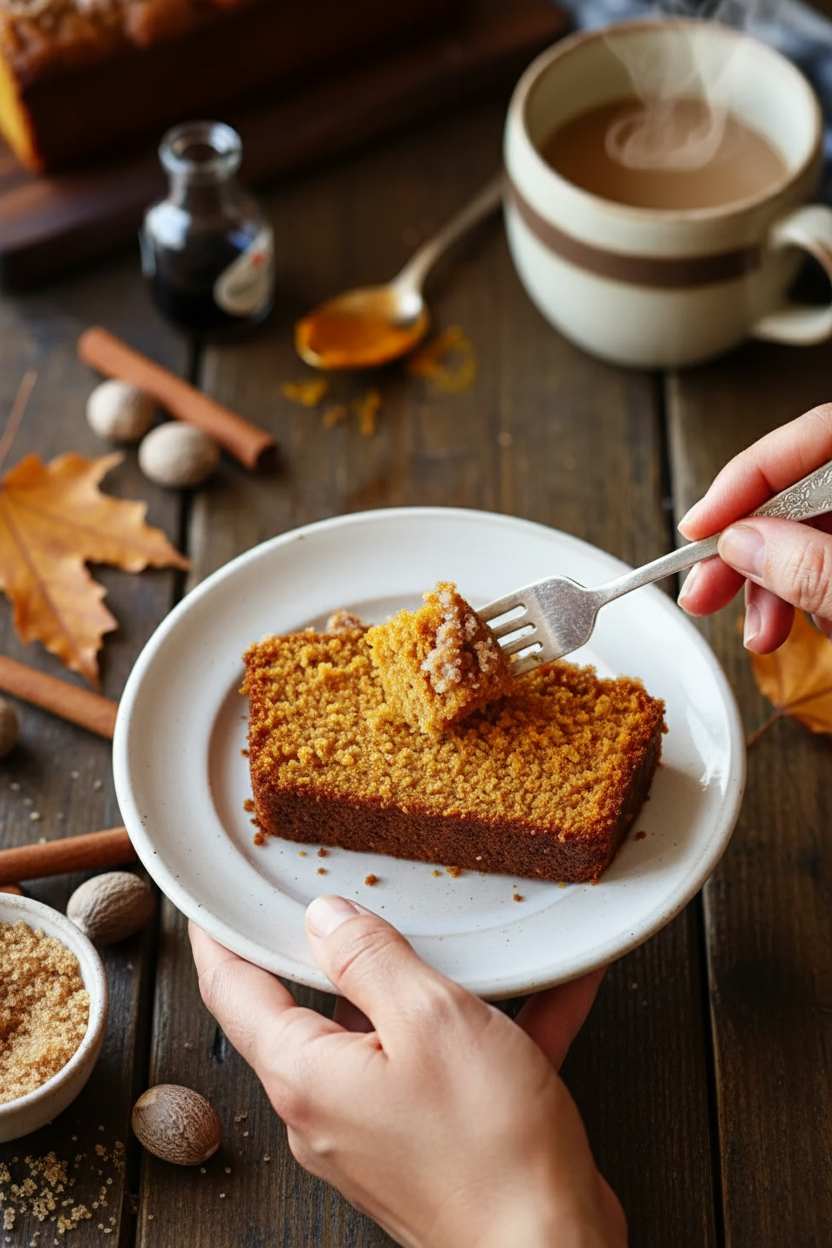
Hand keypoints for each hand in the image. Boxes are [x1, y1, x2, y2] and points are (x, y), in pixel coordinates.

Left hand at [190, 896, 625, 1247]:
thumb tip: (323, 918)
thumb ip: (370, 959)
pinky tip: (552, 986)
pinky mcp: (432, 1143)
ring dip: (436, 983)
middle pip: (311, 1008)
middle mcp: (328, 1106)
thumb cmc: (489, 1149)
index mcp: (306, 1073)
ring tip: (478, 930)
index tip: (214, 900)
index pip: (233, 990)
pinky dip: (491, 1025)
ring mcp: (379, 1129)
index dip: (220, 936)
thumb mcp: (430, 1021)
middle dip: (336, 949)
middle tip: (353, 889)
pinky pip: (450, 1064)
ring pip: (392, 1032)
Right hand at [677, 402, 831, 651]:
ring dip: (776, 585)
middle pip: (805, 491)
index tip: (697, 528)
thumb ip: (812, 566)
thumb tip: (742, 545)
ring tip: (759, 634)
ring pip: (817, 534)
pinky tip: (808, 628)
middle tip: (703, 592)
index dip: (746, 479)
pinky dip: (813, 595)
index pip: (814, 436)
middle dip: (750, 546)